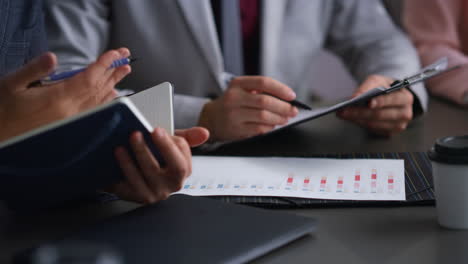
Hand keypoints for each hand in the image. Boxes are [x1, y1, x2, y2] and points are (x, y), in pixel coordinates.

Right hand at [0, 48, 130, 140]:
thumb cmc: (2, 110)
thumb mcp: (12, 84)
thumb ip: (34, 70)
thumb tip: (52, 58)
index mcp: (57, 99)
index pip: (89, 78)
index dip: (105, 64)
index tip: (117, 54)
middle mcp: (69, 112)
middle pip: (98, 88)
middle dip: (113, 72)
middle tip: (126, 60)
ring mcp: (71, 121)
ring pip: (99, 101)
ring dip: (113, 84)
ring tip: (123, 72)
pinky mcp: (69, 127)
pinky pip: (94, 112)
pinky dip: (105, 102)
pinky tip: (112, 96)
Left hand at [109, 127, 208, 203]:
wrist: (137, 170)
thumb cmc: (157, 155)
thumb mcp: (172, 144)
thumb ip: (187, 137)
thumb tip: (204, 133)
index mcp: (183, 172)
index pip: (181, 162)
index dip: (168, 145)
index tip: (156, 129)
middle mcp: (171, 186)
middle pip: (158, 172)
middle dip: (148, 151)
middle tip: (135, 134)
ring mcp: (153, 194)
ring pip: (142, 179)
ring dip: (130, 161)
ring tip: (120, 146)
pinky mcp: (134, 197)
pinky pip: (126, 187)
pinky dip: (119, 173)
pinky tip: (113, 161)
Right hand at [198, 76, 297, 140]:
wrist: (211, 119)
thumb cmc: (233, 103)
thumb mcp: (241, 90)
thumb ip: (261, 91)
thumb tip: (287, 99)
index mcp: (237, 84)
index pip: (263, 82)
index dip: (281, 89)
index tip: (292, 96)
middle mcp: (234, 98)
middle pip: (265, 101)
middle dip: (283, 107)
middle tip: (293, 110)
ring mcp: (234, 115)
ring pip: (263, 117)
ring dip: (279, 118)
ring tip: (285, 118)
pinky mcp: (236, 129)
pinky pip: (259, 129)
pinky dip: (270, 128)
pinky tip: (272, 125)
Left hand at [337, 75, 413, 135]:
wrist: (392, 97)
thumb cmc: (384, 87)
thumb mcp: (377, 81)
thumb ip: (367, 86)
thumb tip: (355, 97)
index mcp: (405, 98)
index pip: (392, 100)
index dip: (380, 102)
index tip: (368, 102)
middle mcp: (405, 114)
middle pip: (379, 115)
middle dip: (359, 112)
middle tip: (343, 110)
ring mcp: (398, 126)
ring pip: (374, 124)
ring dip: (356, 119)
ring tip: (342, 114)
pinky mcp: (389, 132)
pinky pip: (372, 129)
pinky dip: (359, 123)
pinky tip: (349, 118)